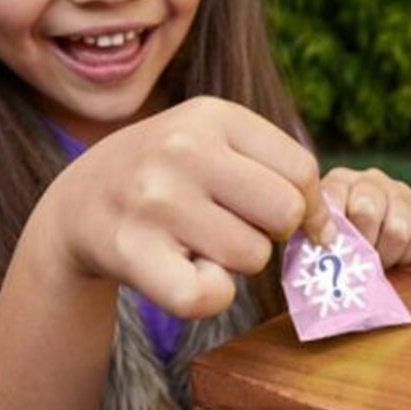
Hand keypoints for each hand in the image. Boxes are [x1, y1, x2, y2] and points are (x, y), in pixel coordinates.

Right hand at [43, 97, 332, 318]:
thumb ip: (274, 168)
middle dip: (272, 232)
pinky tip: (186, 272)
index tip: (290, 220)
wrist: (78, 203)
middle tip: (238, 229)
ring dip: (237, 263)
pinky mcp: (132, 251)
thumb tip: (331, 229)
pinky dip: (210, 295)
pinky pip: (210, 295)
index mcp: (211, 115)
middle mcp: (182, 149)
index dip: (308, 205)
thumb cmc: (168, 176)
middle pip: (286, 212)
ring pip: (253, 255)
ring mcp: (155, 199)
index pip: (302, 170)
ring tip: (199, 242)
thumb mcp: (211, 141)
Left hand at [320, 166, 410, 268]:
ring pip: (398, 228)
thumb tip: (322, 246)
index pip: (333, 201)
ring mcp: (400, 192)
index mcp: (340, 182)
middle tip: (359, 260)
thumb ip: (317, 234)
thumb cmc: (341, 243)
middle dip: (361, 244)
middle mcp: (371, 181)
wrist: (371, 245)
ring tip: (379, 261)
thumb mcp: (321, 234)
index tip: (333, 251)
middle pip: (366, 210)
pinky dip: (410, 254)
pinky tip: (399, 255)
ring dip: (387, 253)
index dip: (333, 232)